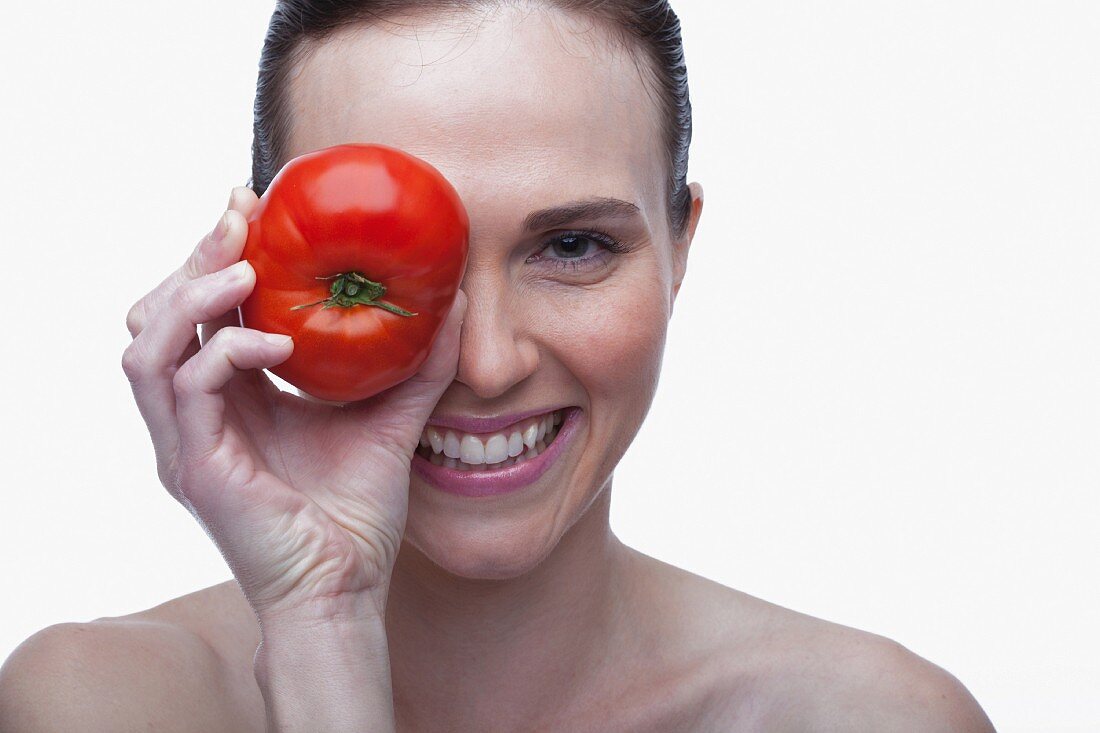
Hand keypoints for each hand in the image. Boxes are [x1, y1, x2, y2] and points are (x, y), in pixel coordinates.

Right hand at [122, 187, 464, 620]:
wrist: (346, 588)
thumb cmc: (356, 512)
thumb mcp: (391, 417)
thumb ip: (420, 360)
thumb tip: (456, 297)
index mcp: (230, 399)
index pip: (200, 312)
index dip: (215, 255)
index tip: (249, 203)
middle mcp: (196, 414)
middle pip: (158, 314)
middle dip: (195, 256)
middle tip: (238, 211)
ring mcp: (187, 440)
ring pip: (146, 344)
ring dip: (192, 293)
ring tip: (247, 265)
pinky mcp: (194, 464)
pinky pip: (186, 386)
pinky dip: (225, 349)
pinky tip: (277, 340)